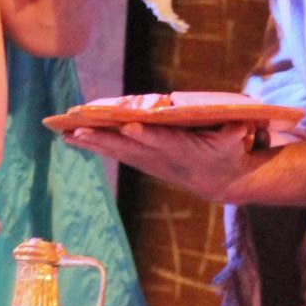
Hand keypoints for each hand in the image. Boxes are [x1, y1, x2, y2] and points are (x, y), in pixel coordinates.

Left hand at [65, 120, 252, 202]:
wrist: (220, 181)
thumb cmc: (229, 152)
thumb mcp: (237, 142)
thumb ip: (236, 132)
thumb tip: (241, 124)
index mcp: (181, 148)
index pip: (160, 141)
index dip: (145, 135)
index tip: (128, 127)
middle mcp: (159, 155)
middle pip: (127, 146)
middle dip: (103, 138)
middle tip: (78, 130)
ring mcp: (148, 159)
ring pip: (115, 149)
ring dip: (90, 142)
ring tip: (64, 133)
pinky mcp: (142, 160)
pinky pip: (113, 150)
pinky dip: (93, 144)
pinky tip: (71, 138)